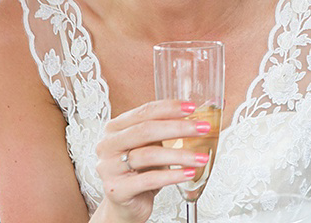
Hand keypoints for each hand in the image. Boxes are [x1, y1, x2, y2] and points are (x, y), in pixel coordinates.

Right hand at [93, 99, 210, 222]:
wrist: (126, 204)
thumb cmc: (140, 171)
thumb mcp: (149, 146)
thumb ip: (164, 130)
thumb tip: (196, 118)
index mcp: (115, 128)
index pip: (144, 112)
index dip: (170, 108)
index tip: (192, 107)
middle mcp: (108, 145)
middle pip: (145, 130)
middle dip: (179, 128)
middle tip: (202, 128)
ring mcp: (109, 168)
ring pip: (148, 155)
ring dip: (180, 155)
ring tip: (201, 157)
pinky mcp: (116, 190)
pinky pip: (149, 179)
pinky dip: (172, 175)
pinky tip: (189, 173)